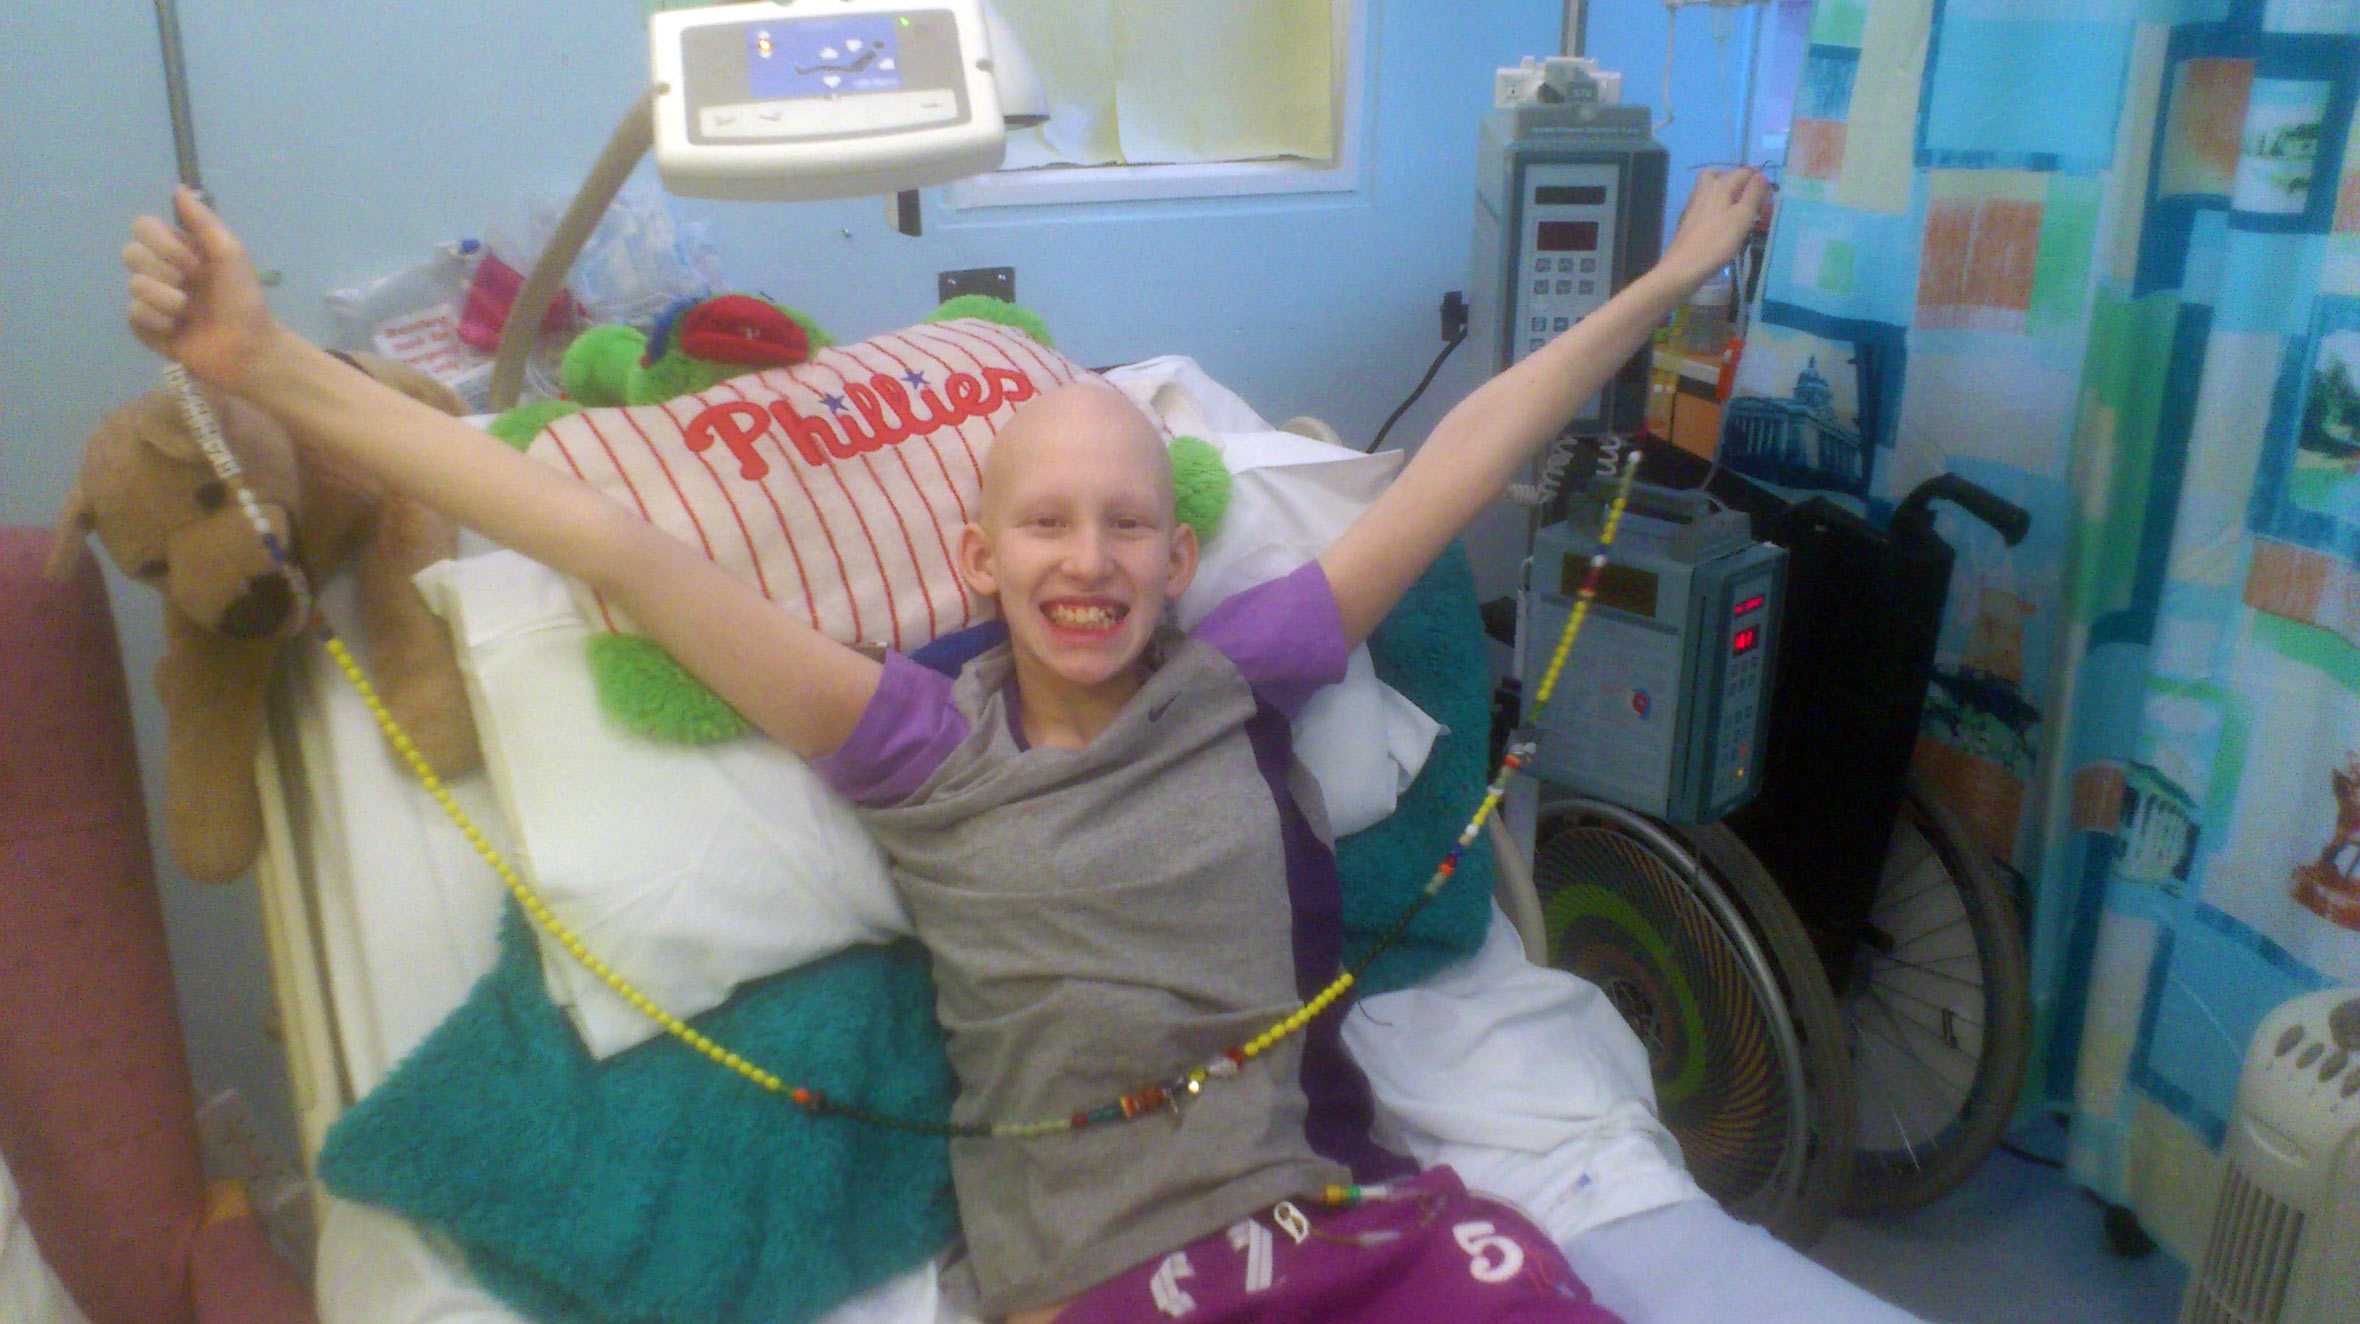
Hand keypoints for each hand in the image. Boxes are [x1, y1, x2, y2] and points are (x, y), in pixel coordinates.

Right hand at [123, 187, 281, 389]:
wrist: (248, 347)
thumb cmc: (243, 300)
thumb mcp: (230, 255)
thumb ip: (204, 221)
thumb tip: (178, 188)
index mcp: (178, 249)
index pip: (142, 227)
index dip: (163, 244)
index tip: (194, 261)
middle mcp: (160, 270)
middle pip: (130, 253)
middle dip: (165, 272)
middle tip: (193, 288)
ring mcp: (150, 299)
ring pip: (134, 285)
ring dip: (168, 300)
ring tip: (190, 314)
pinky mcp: (145, 327)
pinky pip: (134, 315)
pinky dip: (160, 322)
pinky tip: (179, 330)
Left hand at [1658, 167, 1770, 290]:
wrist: (1684, 267)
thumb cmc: (1717, 242)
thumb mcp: (1743, 217)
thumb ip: (1753, 193)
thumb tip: (1761, 175)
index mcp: (1719, 184)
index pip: (1744, 172)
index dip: (1759, 181)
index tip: (1768, 199)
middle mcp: (1704, 189)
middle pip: (1723, 175)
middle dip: (1739, 182)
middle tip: (1751, 199)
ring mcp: (1694, 204)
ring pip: (1712, 188)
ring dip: (1728, 194)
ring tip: (1740, 211)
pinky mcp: (1690, 219)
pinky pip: (1707, 204)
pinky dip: (1718, 206)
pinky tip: (1724, 223)